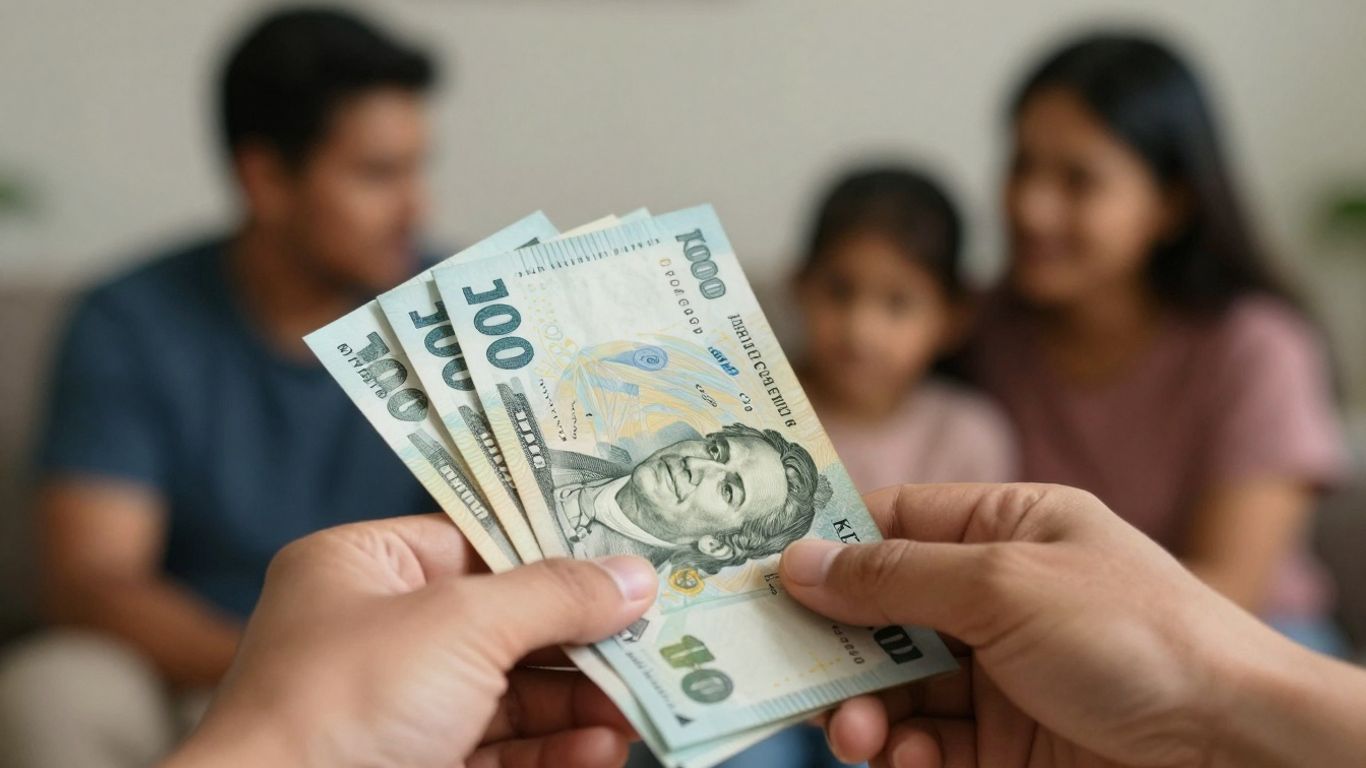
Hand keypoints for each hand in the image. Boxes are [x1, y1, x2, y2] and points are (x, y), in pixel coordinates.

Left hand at [166, 514, 656, 767]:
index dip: (555, 550)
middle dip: (581, 641)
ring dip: (580, 703)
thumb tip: (637, 576)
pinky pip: (500, 753)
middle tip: (654, 645)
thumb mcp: (461, 624)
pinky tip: (600, 750)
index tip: (629, 561)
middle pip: (506, 624)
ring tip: (638, 710)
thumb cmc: (348, 700)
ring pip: (511, 695)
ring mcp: (395, 710)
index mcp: (362, 569)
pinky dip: (554, 751)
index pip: (477, 541)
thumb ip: (554, 595)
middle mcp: (377, 634)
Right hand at [780, 484, 1302, 767]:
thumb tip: (797, 560)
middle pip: (879, 611)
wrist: (1233, 747)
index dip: (827, 543)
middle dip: (834, 642)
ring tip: (855, 733)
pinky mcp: (1002, 742)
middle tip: (788, 668)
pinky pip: (923, 741)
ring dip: (859, 708)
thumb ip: (894, 575)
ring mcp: (997, 671)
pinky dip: (901, 752)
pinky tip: (904, 758)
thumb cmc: (1134, 633)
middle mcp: (994, 596)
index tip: (758, 570)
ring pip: (891, 684)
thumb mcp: (1004, 584)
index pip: (893, 522)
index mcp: (1005, 528)